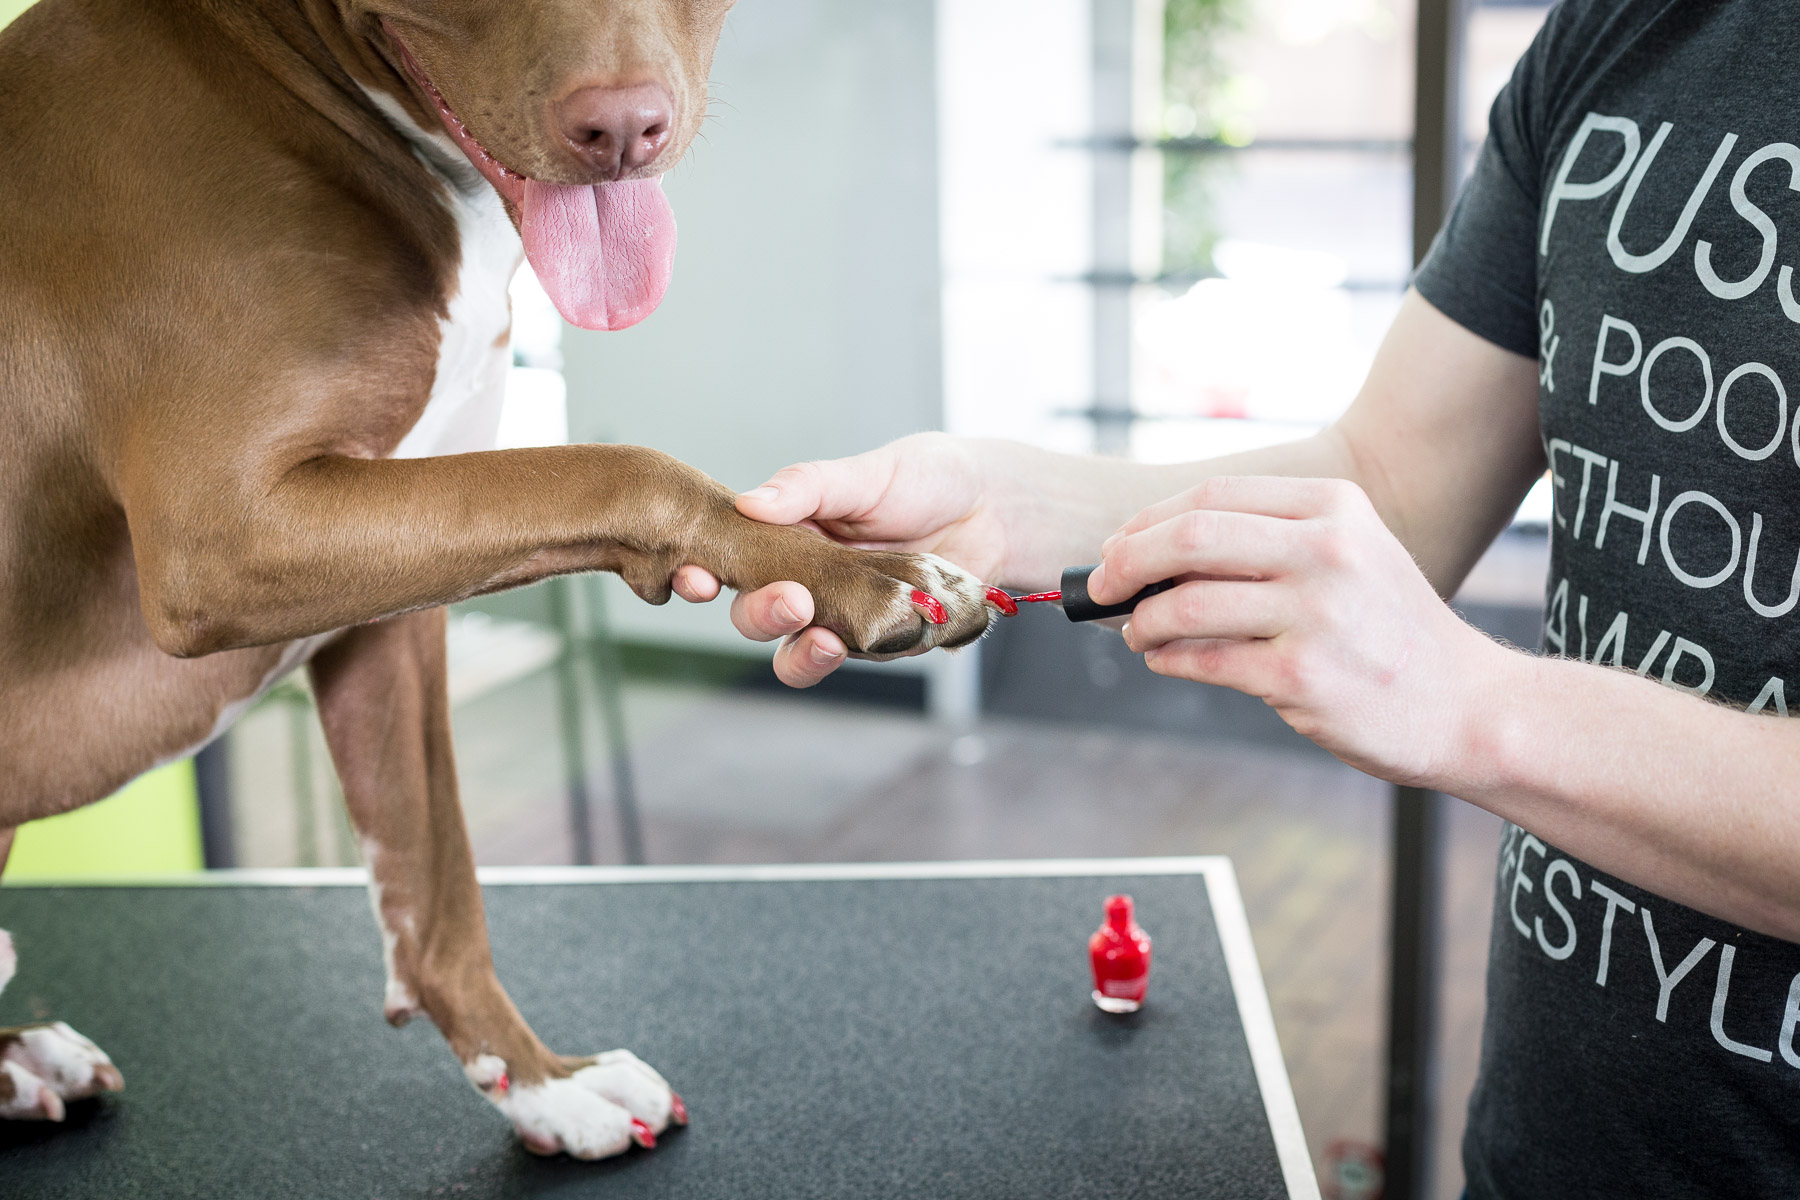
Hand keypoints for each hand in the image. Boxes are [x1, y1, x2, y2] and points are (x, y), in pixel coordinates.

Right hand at [674, 433, 1008, 687]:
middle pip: (756, 617)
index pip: (730, 562)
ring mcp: (842, 617)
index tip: (697, 576)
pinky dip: (870, 653)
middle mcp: (805, 581)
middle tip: (792, 599)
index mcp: (787, 536)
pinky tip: (888, 630)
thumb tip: (749, 501)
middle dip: (762, 615)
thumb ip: (808, 488)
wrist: (995, 508)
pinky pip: (863, 660)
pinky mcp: (883, 641)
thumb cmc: (926, 479)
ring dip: (804, 655)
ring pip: (799, 656)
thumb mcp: (866, 473)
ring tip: (826, 640)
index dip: (703, 575)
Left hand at [1089, 476, 1505, 785]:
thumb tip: (1155, 547)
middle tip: (1102, 584)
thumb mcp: (1352, 554)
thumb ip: (1268, 541)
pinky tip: (1162, 659)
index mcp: (1334, 508)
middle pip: (1189, 538)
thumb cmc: (1391, 631)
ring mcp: (1315, 615)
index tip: (1119, 543)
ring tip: (1136, 630)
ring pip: (1186, 605)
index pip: (1214, 496)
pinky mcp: (1300, 678)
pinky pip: (1203, 661)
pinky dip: (1167, 659)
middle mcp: (1326, 551)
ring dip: (1142, 620)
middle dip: (1127, 561)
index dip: (1150, 520)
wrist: (1468, 706)